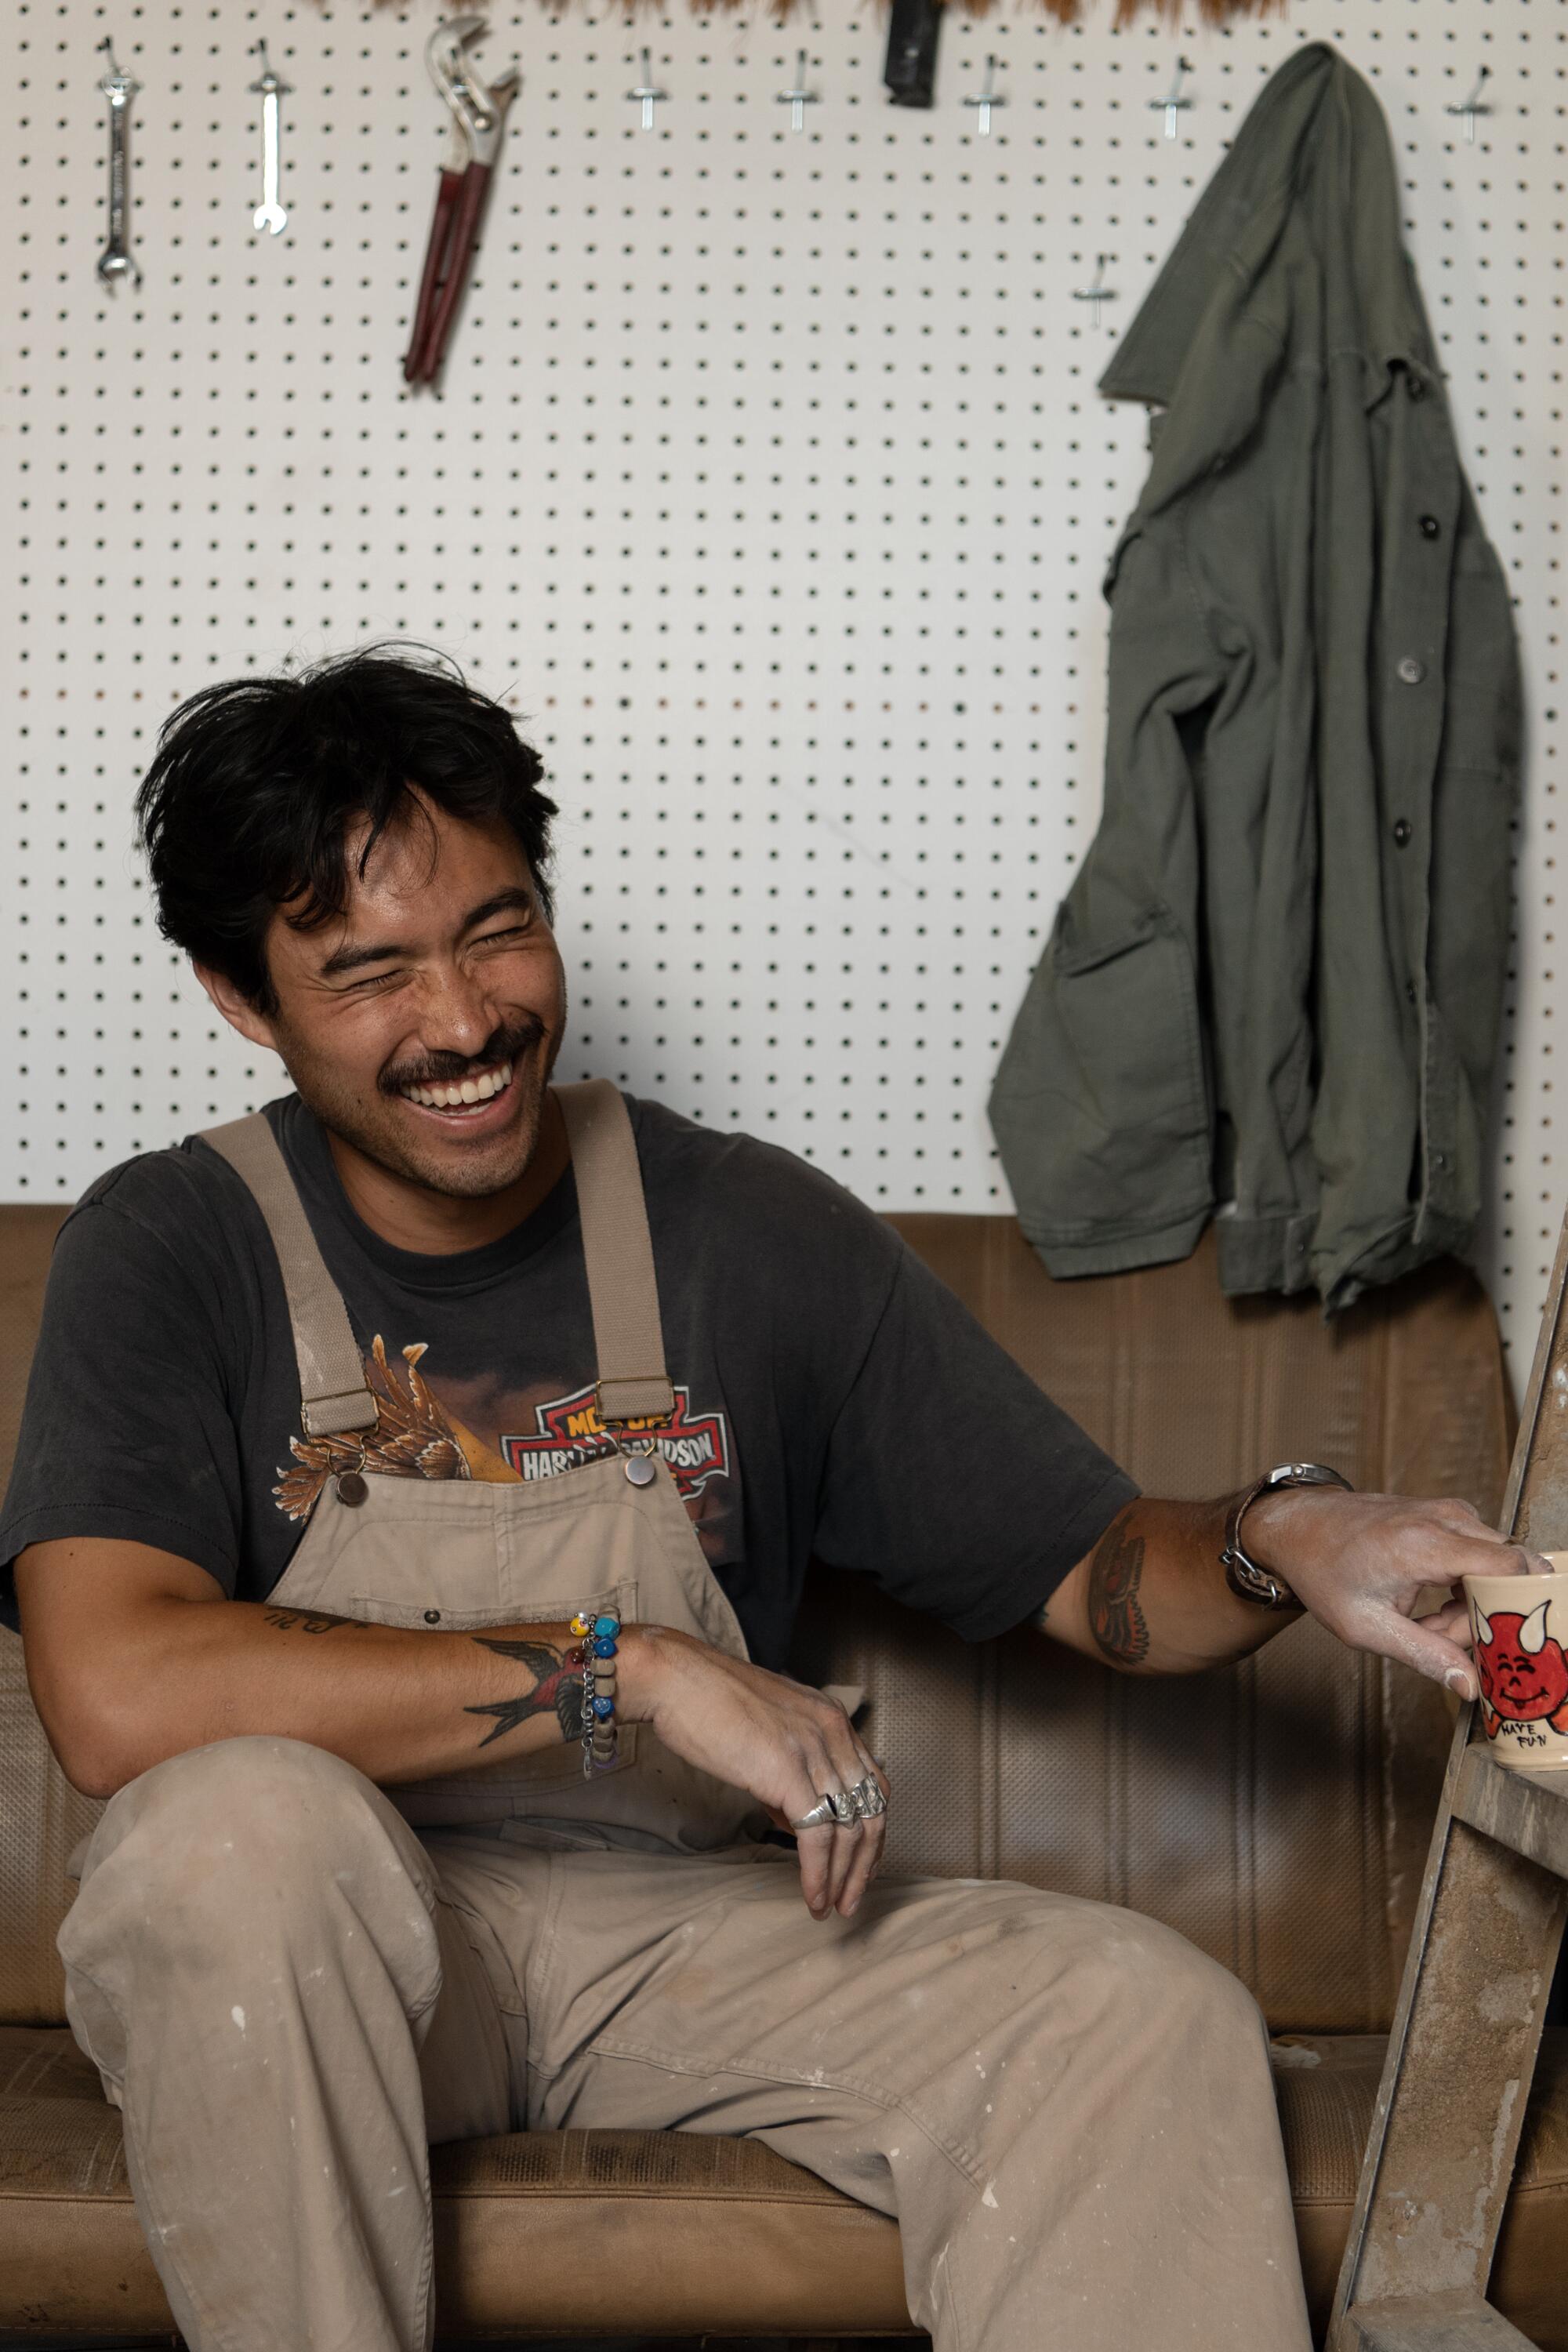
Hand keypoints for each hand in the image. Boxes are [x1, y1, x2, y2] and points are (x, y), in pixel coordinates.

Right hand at [620, 1625, 889, 1919]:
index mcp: (831, 1719)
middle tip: (852, 1899)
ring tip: (832, 1908)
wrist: (675, 1679)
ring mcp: (813, 1749)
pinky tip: (813, 1897)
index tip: (860, 1866)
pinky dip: (818, 1874)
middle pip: (871, 1810)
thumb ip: (791, 1771)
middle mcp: (832, 1731)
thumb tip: (797, 1821)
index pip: (874, 1784)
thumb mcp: (767, 1730)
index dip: (873, 1832)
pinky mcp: (787, 1771)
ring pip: (849, 1829)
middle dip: (865, 1864)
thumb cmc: (707, 1702)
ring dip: (843, 1878)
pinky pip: (818, 1836)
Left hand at [1246, 1488, 1551, 1699]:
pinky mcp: (1448, 1516)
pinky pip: (1480, 1557)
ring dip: (1470, 1605)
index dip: (1516, 1606)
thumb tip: (1470, 1685)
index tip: (1494, 1639)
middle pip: (1506, 1575)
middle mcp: (1444, 1520)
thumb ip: (1424, 1656)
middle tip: (1436, 1637)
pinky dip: (1463, 1587)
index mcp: (1425, 1544)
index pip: (1511, 1566)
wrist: (1298, 1527)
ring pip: (1495, 1569)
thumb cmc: (1323, 1571)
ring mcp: (1448, 1513)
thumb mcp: (1366, 1627)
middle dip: (1484, 1617)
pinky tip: (1429, 1604)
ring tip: (1424, 1623)